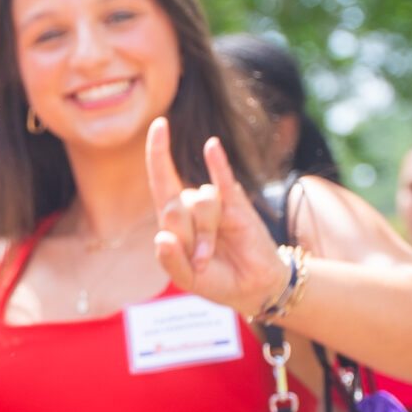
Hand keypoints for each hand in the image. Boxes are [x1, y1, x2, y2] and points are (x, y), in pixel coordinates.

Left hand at [147, 118, 287, 318]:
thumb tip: (161, 237)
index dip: (158, 152)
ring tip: (211, 254)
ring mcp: (215, 203)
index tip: (159, 125)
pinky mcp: (237, 204)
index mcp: (173, 220)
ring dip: (205, 233)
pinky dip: (216, 163)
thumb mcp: (187, 279)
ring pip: (201, 201)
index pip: (161, 179)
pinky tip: (211, 147)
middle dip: (187, 236)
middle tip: (200, 260)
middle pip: (176, 204)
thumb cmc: (216, 279)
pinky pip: (223, 179)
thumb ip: (171, 262)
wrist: (253, 286)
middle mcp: (191, 205)